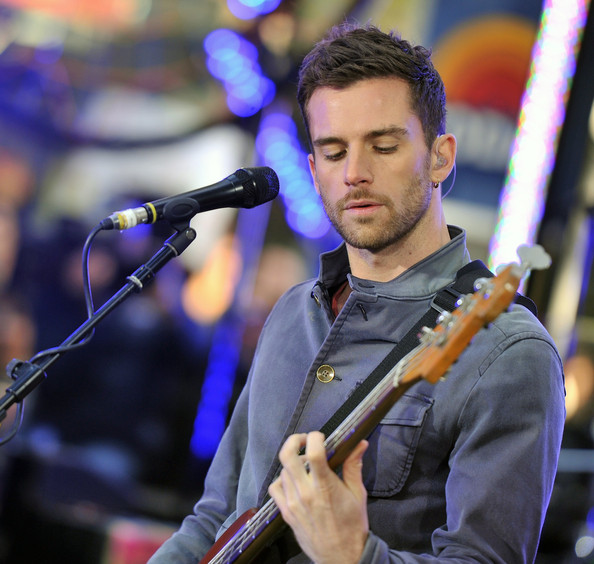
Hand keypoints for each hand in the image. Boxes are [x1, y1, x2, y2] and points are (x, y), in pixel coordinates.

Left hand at [268, 431, 368, 563]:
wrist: (343, 558)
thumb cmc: (353, 526)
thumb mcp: (358, 494)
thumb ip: (354, 466)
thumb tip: (360, 443)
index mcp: (325, 486)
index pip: (313, 452)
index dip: (315, 437)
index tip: (321, 437)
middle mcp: (305, 492)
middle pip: (287, 455)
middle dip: (294, 440)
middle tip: (305, 440)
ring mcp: (293, 503)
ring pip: (283, 470)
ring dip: (293, 462)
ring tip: (305, 465)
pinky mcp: (286, 513)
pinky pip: (275, 488)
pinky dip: (282, 480)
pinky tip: (294, 482)